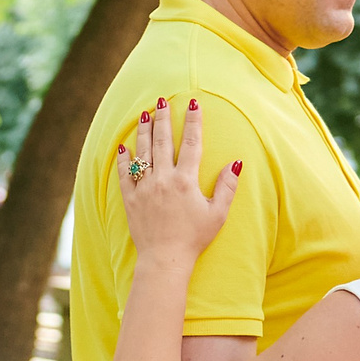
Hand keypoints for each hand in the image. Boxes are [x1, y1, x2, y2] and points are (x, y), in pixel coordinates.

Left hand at [117, 98, 240, 265]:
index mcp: (186, 181)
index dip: (193, 121)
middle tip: (162, 100)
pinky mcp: (130, 199)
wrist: (164, 259)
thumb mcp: (217, 214)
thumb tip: (236, 162)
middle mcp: (163, 180)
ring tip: (144, 114)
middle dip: (163, 118)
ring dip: (143, 131)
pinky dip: (124, 159)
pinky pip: (124, 174)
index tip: (193, 103)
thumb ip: (227, 187)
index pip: (191, 143)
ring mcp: (144, 188)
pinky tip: (124, 146)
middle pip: (162, 141)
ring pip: (142, 152)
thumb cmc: (194, 238)